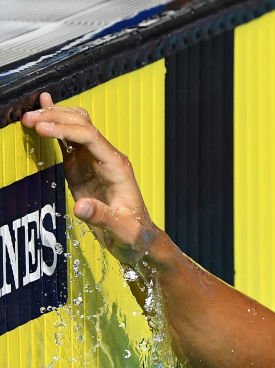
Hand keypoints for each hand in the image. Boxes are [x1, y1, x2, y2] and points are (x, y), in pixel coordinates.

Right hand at [20, 93, 159, 264]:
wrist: (136, 236)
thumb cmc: (133, 231)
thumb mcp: (121, 227)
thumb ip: (102, 216)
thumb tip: (81, 207)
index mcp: (117, 167)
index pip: (90, 137)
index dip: (66, 129)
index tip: (42, 128)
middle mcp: (106, 157)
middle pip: (81, 125)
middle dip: (55, 118)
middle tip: (29, 120)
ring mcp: (94, 160)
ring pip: (75, 127)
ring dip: (53, 119)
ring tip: (29, 117)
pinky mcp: (82, 166)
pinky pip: (69, 140)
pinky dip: (55, 127)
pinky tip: (42, 116)